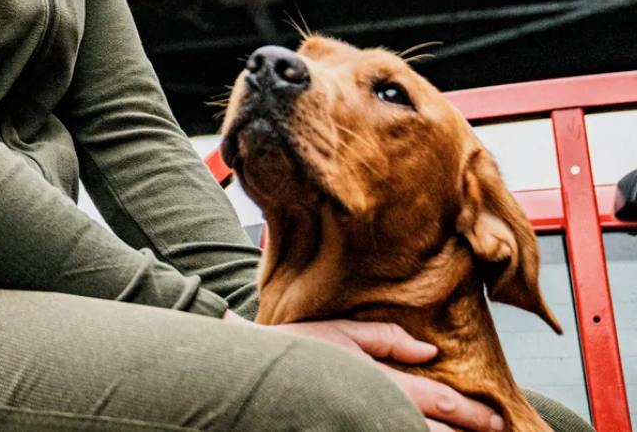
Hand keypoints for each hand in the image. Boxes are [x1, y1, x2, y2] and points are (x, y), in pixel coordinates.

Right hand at [221, 313, 502, 431]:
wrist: (255, 371)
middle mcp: (381, 411)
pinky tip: (417, 429)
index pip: (442, 403)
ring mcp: (366, 424)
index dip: (474, 415)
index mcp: (384, 384)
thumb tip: (428, 351)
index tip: (498, 420)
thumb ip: (387, 339)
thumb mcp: (343, 332)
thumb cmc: (298, 349)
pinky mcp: (351, 429)